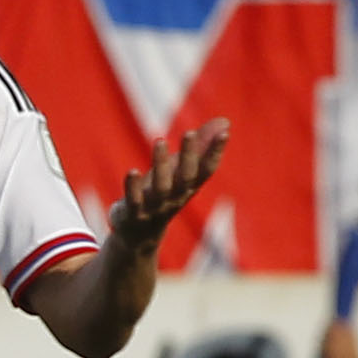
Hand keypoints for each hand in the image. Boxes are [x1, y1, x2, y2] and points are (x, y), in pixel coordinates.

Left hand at [107, 120, 229, 255]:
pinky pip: (135, 200)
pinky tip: (132, 171)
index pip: (207, 170)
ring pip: (162, 187)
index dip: (215, 153)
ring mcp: (155, 206)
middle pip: (186, 177)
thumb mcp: (180, 171)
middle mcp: (176, 197)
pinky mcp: (134, 213)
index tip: (224, 133)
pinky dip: (134, 187)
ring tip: (159, 140)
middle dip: (189, 156)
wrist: (139, 235)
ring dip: (161, 165)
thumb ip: (200, 147)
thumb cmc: (163, 194)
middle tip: (189, 132)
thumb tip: (224, 122)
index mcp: (189, 187)